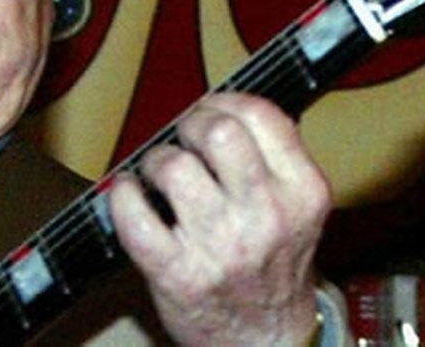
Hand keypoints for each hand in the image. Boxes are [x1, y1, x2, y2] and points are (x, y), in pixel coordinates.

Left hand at [108, 93, 330, 345]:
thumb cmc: (274, 270)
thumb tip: (225, 108)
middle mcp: (266, 215)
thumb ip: (276, 159)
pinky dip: (122, 197)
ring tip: (159, 174)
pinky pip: (133, 216)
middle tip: (184, 139)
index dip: (225, 101)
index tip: (212, 109)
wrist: (267, 341)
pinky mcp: (178, 273)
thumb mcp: (298, 209)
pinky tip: (128, 196)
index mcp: (302, 192)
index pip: (261, 115)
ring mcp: (221, 246)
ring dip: (156, 161)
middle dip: (191, 124)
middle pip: (218, 132)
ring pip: (173, 166)